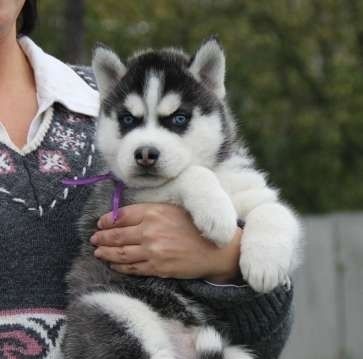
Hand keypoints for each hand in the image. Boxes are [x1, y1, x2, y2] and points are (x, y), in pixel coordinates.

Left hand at [90, 203, 241, 282]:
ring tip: (98, 252)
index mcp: (153, 212)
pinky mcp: (157, 268)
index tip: (100, 223)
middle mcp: (149, 231)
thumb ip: (150, 211)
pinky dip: (120, 267)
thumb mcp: (173, 209)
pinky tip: (114, 265)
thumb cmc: (195, 226)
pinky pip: (132, 268)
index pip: (122, 216)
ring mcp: (152, 251)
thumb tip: (127, 216)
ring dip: (106, 253)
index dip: (107, 220)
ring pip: (121, 253)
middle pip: (117, 235)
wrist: (216, 249)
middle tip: (94, 239)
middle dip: (101, 238)